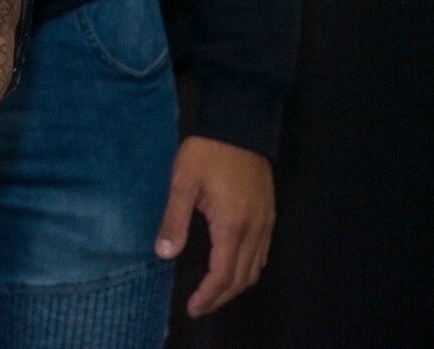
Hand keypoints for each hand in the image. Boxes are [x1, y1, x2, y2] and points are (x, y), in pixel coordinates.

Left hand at [156, 135, 274, 315]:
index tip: (192, 307)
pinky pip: (262, 254)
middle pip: (242, 278)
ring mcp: (266, 224)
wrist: (239, 125)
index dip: (208, 296)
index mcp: (232, 225)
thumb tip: (164, 254)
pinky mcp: (269, 215)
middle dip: (221, 297)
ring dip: (235, 286)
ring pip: (255, 269)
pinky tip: (232, 269)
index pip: (223, 274)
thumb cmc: (206, 152)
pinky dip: (247, 269)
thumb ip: (174, 220)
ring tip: (212, 293)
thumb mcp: (182, 182)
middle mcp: (255, 231)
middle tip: (199, 306)